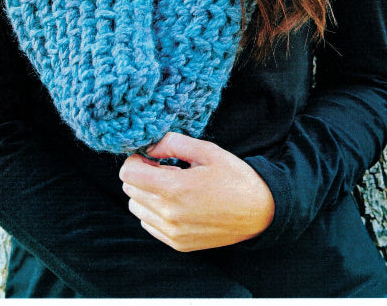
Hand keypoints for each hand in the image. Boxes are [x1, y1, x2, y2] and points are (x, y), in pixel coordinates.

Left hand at [119, 131, 274, 251]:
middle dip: (141, 175)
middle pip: (129, 190)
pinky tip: (176, 202)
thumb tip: (148, 147)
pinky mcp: (178, 244)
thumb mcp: (206, 150)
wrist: (260, 212)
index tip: (150, 157)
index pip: (127, 174)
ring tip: (172, 186)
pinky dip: (154, 212)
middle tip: (164, 169)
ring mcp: (173, 232)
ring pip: (136, 208)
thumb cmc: (234, 177)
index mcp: (174, 188)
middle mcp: (169, 214)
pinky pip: (149, 225)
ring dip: (146, 194)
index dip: (135, 160)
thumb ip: (172, 143)